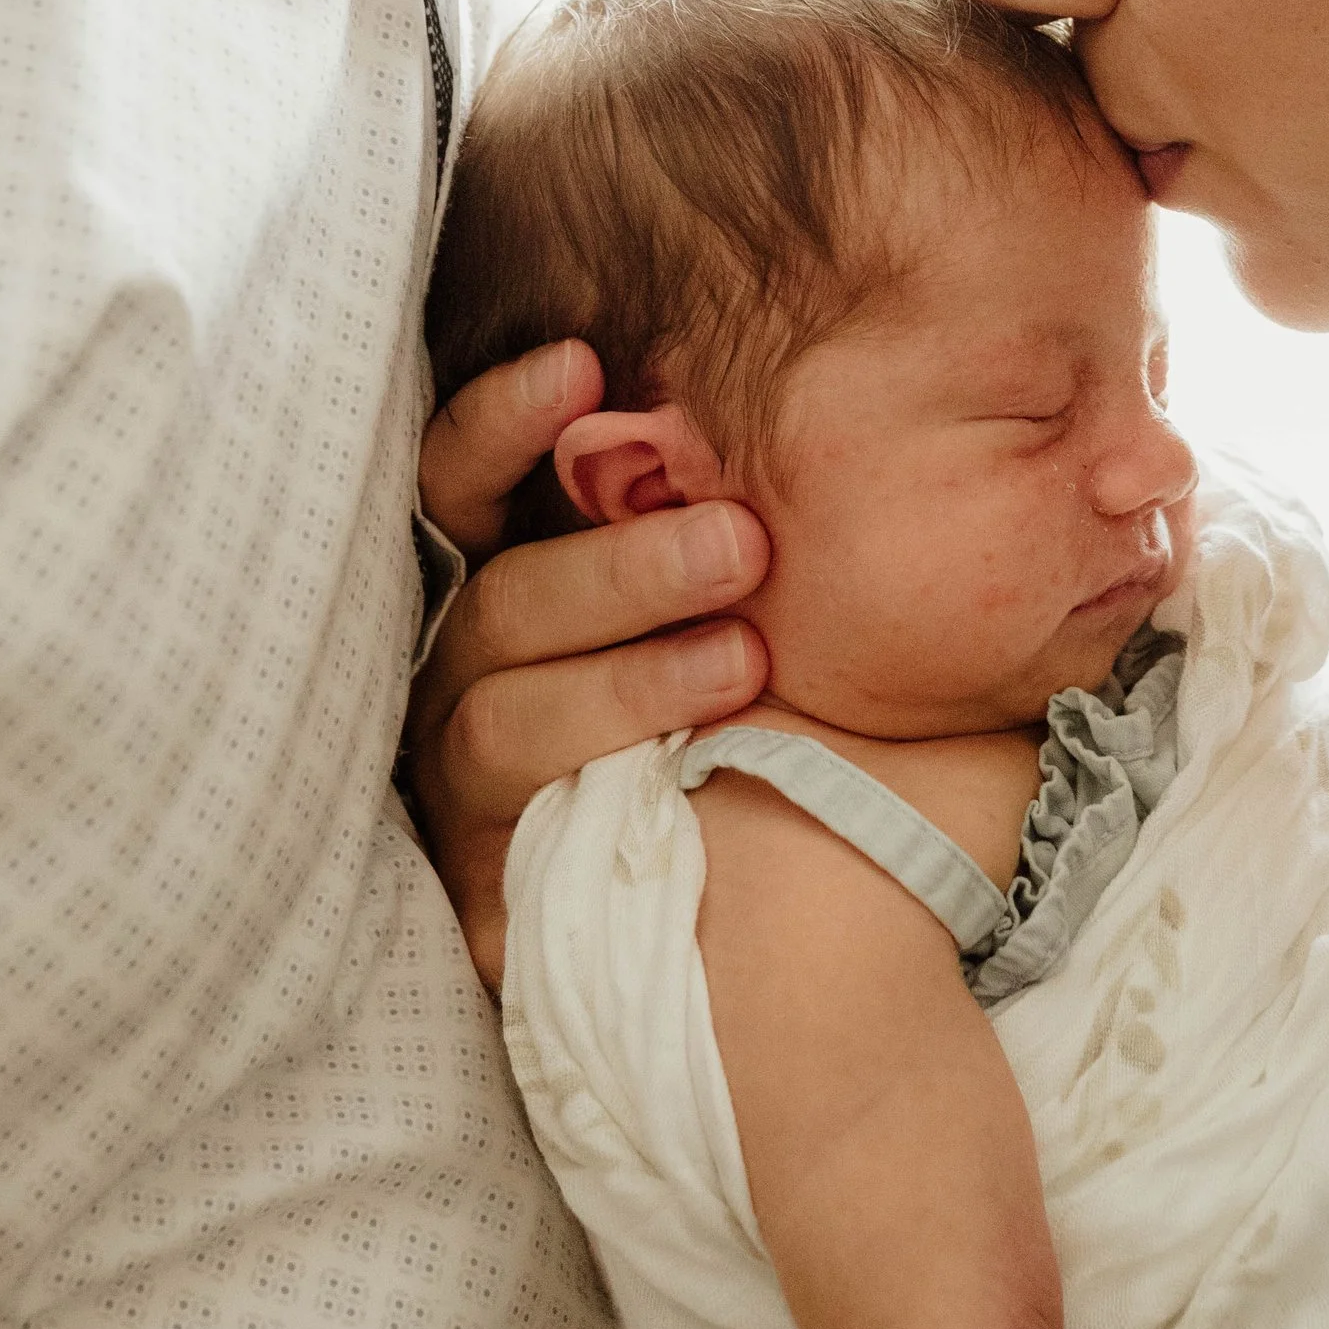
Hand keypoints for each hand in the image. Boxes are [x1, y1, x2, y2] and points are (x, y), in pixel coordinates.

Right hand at [407, 343, 768, 985]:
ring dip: (622, 677)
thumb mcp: (797, 619)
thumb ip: (773, 517)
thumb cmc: (810, 744)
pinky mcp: (484, 889)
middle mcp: (479, 675)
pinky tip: (687, 771)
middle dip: (615, 564)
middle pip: (500, 596)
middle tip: (743, 543)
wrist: (824, 961)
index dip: (503, 421)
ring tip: (747, 662)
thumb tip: (861, 383)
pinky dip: (588, 787)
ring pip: (501, 712)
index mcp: (532, 586)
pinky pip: (509, 829)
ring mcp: (471, 784)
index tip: (584, 367)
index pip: (467, 481)